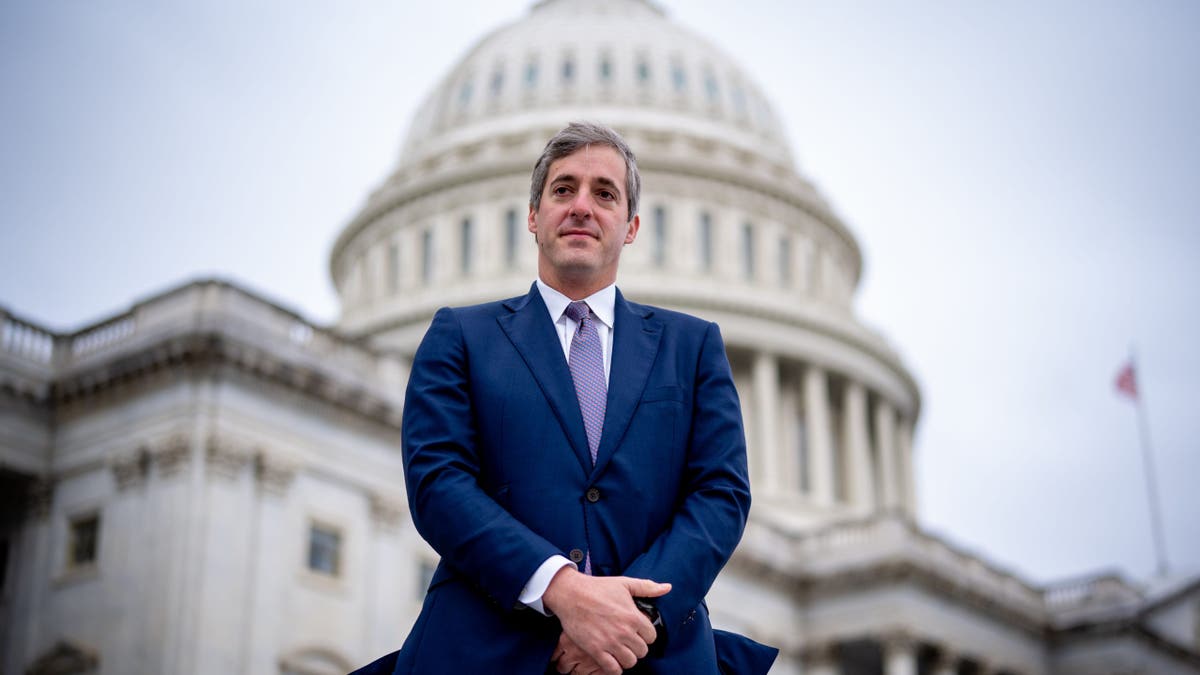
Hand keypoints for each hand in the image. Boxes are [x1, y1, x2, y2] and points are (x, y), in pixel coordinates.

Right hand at [542, 567, 670, 674]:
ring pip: (630, 662)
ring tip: (621, 651)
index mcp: (633, 616)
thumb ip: (647, 587)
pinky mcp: (595, 650)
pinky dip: (614, 668)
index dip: (646, 635)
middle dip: (637, 647)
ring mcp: (610, 642)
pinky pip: (613, 669)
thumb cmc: (598, 587)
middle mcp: (624, 631)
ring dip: (627, 658)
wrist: (571, 594)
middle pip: (642, 652)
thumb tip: (667, 587)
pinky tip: (611, 659)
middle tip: (628, 642)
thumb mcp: (625, 583)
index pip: (652, 637)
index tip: (638, 632)